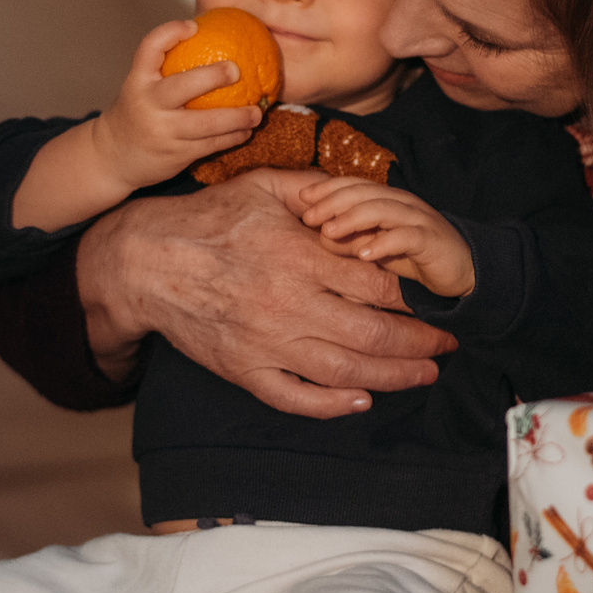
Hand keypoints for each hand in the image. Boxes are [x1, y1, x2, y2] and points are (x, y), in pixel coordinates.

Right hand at [11, 21, 260, 230]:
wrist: (111, 157)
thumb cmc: (136, 114)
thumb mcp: (141, 88)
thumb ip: (166, 71)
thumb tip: (214, 43)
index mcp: (137, 81)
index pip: (149, 48)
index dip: (170, 32)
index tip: (194, 26)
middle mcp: (148, 104)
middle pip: (183, 86)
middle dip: (213, 76)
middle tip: (237, 70)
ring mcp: (162, 132)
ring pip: (206, 123)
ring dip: (237, 118)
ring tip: (257, 113)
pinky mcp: (176, 154)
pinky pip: (211, 144)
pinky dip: (232, 137)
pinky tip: (245, 132)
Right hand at [77, 169, 458, 416]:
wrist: (146, 260)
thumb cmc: (208, 219)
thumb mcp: (263, 186)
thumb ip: (318, 189)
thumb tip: (363, 197)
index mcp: (298, 256)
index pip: (377, 285)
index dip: (418, 298)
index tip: (440, 301)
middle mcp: (287, 304)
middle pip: (372, 335)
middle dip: (419, 343)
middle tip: (447, 344)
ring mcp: (265, 342)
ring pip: (344, 372)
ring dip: (393, 377)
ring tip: (424, 374)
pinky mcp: (243, 369)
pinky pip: (294, 397)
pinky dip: (331, 406)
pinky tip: (361, 401)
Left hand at [296, 176, 474, 296]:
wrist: (461, 269)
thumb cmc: (412, 257)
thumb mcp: (375, 247)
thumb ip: (349, 240)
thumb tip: (320, 238)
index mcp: (387, 199)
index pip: (353, 185)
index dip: (327, 188)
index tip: (302, 199)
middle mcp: (401, 202)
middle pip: (363, 192)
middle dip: (333, 202)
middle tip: (308, 217)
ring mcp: (418, 218)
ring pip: (382, 209)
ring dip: (352, 218)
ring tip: (329, 232)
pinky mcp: (431, 239)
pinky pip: (405, 237)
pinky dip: (383, 243)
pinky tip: (364, 254)